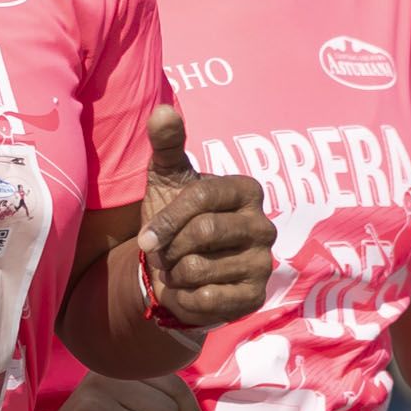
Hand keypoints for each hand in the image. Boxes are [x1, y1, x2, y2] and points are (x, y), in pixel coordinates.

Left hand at [137, 106, 277, 332]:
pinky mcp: (255, 298)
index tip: (145, 237)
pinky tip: (190, 290)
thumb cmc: (174, 219)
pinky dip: (185, 297)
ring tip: (178, 269)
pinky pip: (208, 299)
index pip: (201, 198)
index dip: (166, 219)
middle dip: (169, 247)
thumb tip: (163, 111)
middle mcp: (264, 225)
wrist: (176, 272)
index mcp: (247, 190)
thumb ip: (166, 144)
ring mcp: (264, 263)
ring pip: (200, 268)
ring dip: (174, 273)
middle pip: (202, 233)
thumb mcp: (166, 178)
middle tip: (164, 254)